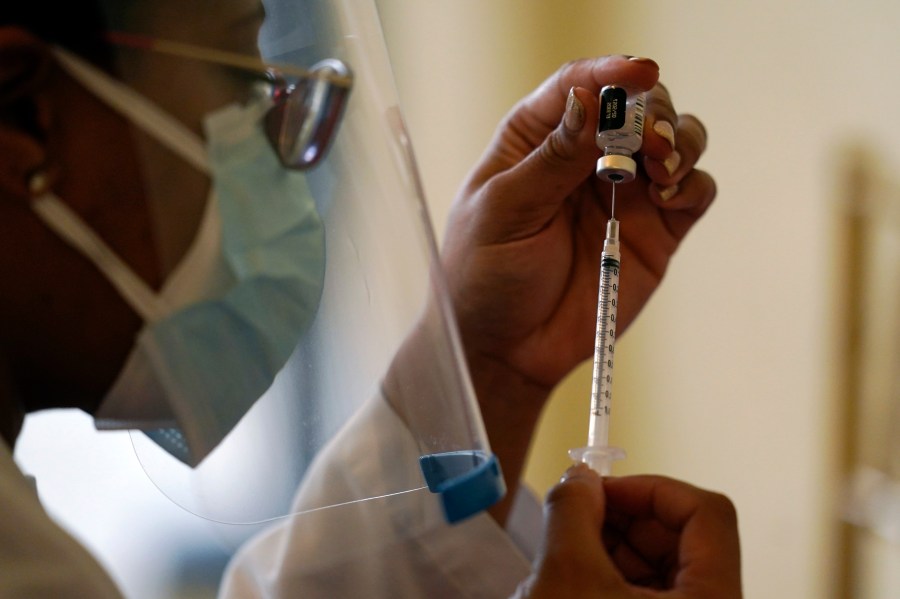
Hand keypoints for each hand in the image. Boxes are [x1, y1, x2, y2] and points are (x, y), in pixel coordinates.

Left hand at [443, 55, 712, 394]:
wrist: (508, 348)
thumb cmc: (486, 276)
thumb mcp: (505, 212)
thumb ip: (550, 159)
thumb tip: (588, 99)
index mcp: (537, 141)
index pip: (579, 86)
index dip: (611, 72)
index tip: (638, 73)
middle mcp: (586, 158)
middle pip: (637, 106)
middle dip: (652, 112)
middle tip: (649, 143)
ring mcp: (625, 193)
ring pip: (675, 140)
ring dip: (680, 141)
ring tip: (662, 169)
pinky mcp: (655, 231)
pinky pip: (693, 192)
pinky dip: (694, 184)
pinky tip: (670, 196)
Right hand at [513, 466, 741, 598]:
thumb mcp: (566, 575)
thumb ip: (574, 511)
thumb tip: (580, 477)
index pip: (708, 512)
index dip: (652, 488)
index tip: (604, 487)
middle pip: (680, 536)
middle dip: (622, 517)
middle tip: (576, 512)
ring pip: (657, 564)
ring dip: (607, 546)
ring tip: (563, 556)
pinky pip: (642, 591)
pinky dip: (605, 575)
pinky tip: (569, 582)